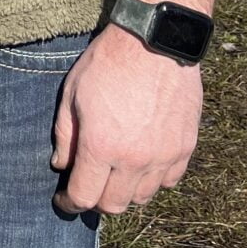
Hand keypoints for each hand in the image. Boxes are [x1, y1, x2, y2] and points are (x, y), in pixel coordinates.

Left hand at [50, 23, 202, 215]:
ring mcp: (164, 156)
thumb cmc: (107, 64)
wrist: (154, 42)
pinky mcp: (185, 148)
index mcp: (101, 146)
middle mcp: (134, 159)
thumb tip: (61, 165)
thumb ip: (65, 136)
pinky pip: (168, 181)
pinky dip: (152, 180)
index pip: (84, 197)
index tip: (63, 199)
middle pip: (114, 205)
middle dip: (96, 201)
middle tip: (88, 186)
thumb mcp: (72, 95)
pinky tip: (141, 164)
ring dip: (125, 192)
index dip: (69, 203)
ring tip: (114, 174)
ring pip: (143, 197)